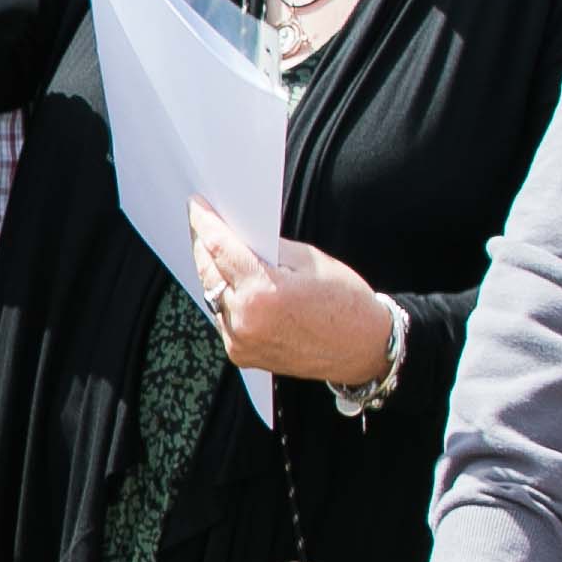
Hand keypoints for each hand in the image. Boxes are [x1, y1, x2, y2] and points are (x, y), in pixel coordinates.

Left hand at [189, 200, 395, 386]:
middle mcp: (245, 321)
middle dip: (204, 245)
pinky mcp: (242, 354)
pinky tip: (230, 281)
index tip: (197, 207)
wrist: (364, 348)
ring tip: (214, 250)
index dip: (205, 223)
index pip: (220, 249)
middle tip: (202, 225)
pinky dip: (224, 298)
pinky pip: (222, 317)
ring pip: (212, 296)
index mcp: (262, 293)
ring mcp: (240, 342)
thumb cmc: (346, 303)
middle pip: (209, 272)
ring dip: (212, 272)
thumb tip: (240, 235)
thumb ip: (268, 247)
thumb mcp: (310, 260)